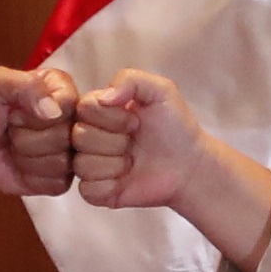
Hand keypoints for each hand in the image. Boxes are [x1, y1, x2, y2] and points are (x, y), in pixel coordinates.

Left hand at [0, 64, 80, 196]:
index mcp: (60, 88)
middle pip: (68, 136)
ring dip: (28, 157)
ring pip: (64, 162)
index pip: (70, 105)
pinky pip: (58, 183)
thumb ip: (26, 86)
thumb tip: (54, 111)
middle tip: (11, 130)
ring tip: (14, 146)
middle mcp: (69, 118)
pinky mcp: (59, 177)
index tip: (15, 111)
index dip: (37, 114)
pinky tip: (19, 165)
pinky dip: (32, 176)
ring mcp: (67, 149)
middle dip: (29, 137)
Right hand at [70, 69, 270, 271]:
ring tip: (133, 161)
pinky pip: (88, 190)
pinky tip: (126, 179)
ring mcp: (92, 165)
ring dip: (115, 164)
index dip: (111, 117)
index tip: (135, 121)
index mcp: (99, 110)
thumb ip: (130, 79)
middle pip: (79, 137)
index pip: (83, 108)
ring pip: (82, 165)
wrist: (190, 165)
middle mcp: (90, 136)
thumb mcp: (161, 90)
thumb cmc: (176, 127)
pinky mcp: (97, 191)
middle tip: (135, 142)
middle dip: (115, 141)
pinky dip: (110, 186)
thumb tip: (103, 97)